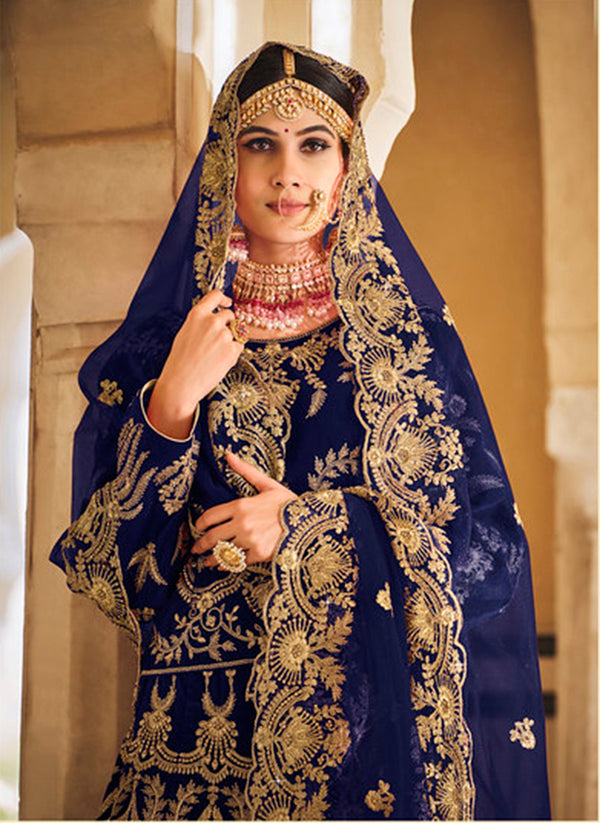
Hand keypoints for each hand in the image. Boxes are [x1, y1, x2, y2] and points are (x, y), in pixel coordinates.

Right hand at [147, 290, 243, 438]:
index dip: (223, 298)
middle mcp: (212, 321)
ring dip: (229, 341)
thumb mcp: (185, 333)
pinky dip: (232, 353)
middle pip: (229, 315)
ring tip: (213, 356)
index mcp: (197, 314)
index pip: (215, 295)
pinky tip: (218, 361)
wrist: (181, 383)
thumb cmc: (180, 361)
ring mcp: (224, 335)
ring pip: (235, 333)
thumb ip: (201, 323)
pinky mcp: (233, 350)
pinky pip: (239, 347)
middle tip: (217, 340)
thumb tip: (218, 319)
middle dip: (227, 325)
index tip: (227, 302)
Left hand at [192, 452, 296, 566]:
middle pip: (212, 537)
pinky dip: (228, 565)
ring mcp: (250, 540)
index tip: (198, 528)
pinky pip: (237, 562)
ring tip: (206, 562)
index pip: (210, 516)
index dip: (200, 524)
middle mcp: (242, 523)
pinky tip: (224, 566)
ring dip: (212, 558)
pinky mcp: (258, 554)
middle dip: (201, 545)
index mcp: (241, 505)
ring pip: (223, 552)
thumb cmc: (288, 502)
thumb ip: (245, 471)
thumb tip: (228, 455)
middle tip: (195, 549)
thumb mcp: (267, 484)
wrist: (309, 522)